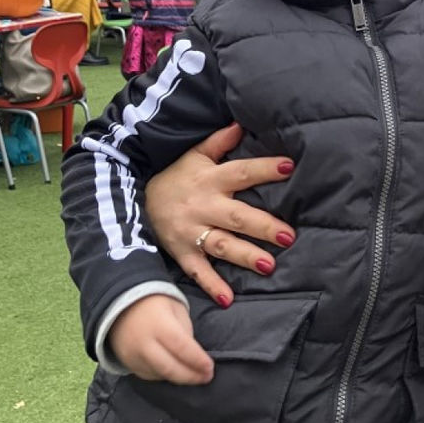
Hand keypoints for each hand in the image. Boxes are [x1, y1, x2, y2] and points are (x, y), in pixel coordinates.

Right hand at [109, 295, 212, 383]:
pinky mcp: (128, 364)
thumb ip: (185, 330)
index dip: (197, 360)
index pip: (182, 347)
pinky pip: (149, 375)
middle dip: (191, 376)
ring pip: (160, 375)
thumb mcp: (176, 308)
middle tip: (207, 378)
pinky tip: (176, 374)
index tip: (210, 368)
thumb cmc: (155, 304)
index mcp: (160, 324)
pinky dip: (165, 377)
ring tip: (195, 377)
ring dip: (179, 378)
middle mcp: (145, 344)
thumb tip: (194, 354)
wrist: (121, 305)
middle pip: (170, 368)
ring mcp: (134, 357)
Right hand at [145, 123, 295, 305]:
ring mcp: (192, 232)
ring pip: (222, 245)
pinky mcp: (181, 253)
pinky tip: (228, 299)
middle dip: (263, 226)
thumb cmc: (175, 177)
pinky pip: (198, 271)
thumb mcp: (194, 155)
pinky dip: (211, 285)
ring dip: (245, 255)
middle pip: (237, 216)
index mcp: (211, 179)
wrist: (134, 201)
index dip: (264, 168)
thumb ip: (220, 141)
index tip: (289, 166)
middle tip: (289, 235)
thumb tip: (241, 123)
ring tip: (269, 264)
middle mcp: (204, 206)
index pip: (242, 172)